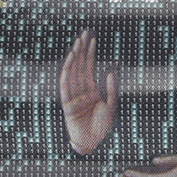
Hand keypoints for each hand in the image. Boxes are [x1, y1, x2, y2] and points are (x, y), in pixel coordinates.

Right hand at [59, 30, 116, 154]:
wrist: (93, 143)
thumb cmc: (102, 127)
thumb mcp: (111, 106)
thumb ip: (111, 89)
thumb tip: (109, 72)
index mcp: (91, 90)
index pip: (89, 67)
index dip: (90, 53)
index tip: (92, 39)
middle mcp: (81, 91)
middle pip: (80, 66)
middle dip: (82, 50)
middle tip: (84, 34)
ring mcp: (73, 96)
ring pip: (72, 73)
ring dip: (74, 59)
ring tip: (77, 44)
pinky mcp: (67, 105)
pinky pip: (65, 87)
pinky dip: (66, 74)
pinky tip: (70, 63)